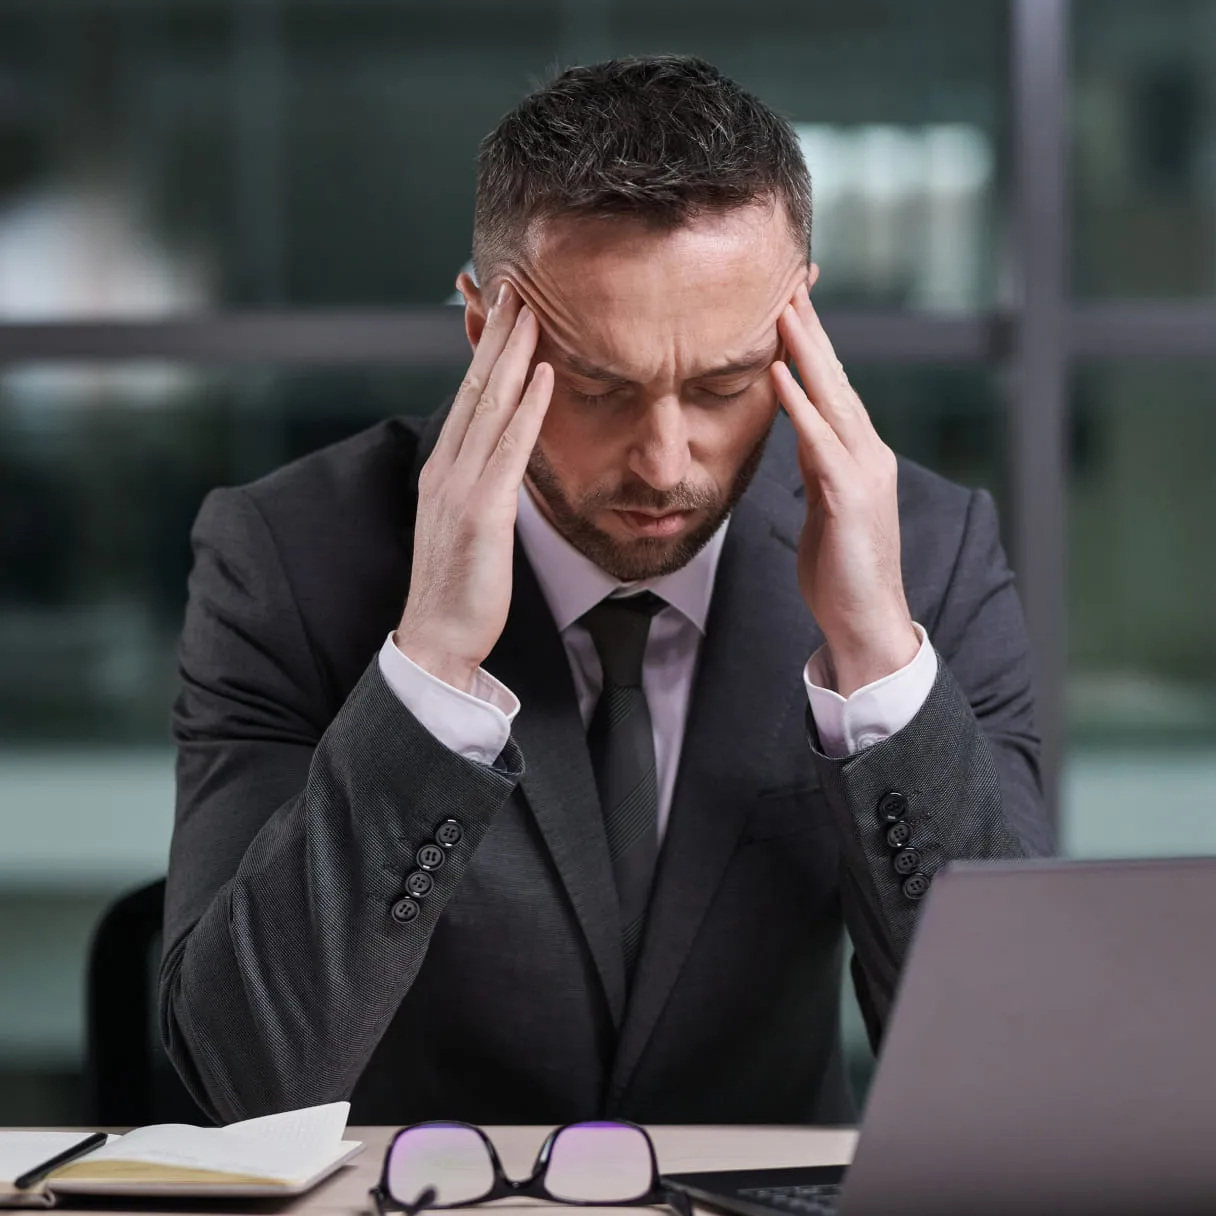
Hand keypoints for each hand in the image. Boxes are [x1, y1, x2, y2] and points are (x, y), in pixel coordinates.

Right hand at [395, 283, 552, 691]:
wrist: (437, 639)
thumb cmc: (459, 587)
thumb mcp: (467, 524)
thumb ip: (481, 486)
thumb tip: (505, 459)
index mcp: (443, 470)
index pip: (468, 396)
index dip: (485, 350)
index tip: (503, 308)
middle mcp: (447, 468)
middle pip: (475, 387)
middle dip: (496, 333)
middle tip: (514, 282)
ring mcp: (460, 488)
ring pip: (489, 406)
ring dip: (512, 354)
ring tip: (530, 306)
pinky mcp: (481, 513)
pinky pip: (509, 449)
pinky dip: (527, 407)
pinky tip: (545, 373)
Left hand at [770, 266, 919, 697]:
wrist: (865, 620)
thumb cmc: (840, 569)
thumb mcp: (824, 506)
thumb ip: (817, 467)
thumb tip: (800, 436)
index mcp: (857, 455)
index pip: (833, 388)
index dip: (812, 345)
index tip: (790, 304)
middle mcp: (866, 452)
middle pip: (835, 379)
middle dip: (811, 329)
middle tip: (790, 280)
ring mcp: (862, 472)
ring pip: (832, 398)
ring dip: (806, 351)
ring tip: (783, 308)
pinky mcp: (850, 496)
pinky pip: (820, 441)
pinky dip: (800, 405)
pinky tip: (779, 374)